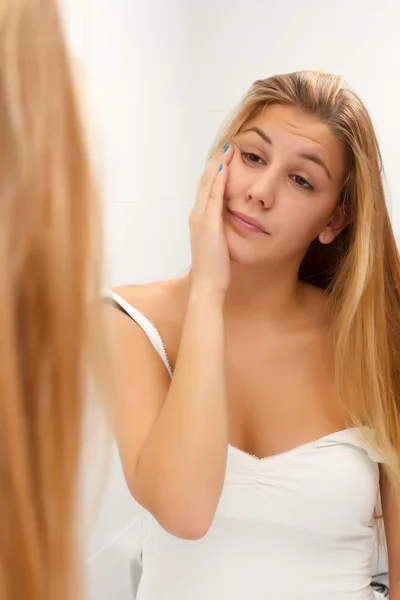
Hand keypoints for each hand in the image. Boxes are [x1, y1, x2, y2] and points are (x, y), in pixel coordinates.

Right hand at [189, 144, 233, 295]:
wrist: (206, 284)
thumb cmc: (212, 269)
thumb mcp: (215, 245)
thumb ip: (218, 232)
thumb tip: (224, 226)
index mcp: (198, 220)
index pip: (205, 191)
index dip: (213, 173)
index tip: (222, 160)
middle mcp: (196, 216)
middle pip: (204, 183)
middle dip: (214, 164)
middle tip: (225, 148)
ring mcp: (201, 219)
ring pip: (208, 186)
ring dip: (217, 167)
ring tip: (226, 151)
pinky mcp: (209, 225)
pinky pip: (214, 197)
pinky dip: (218, 182)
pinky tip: (225, 169)